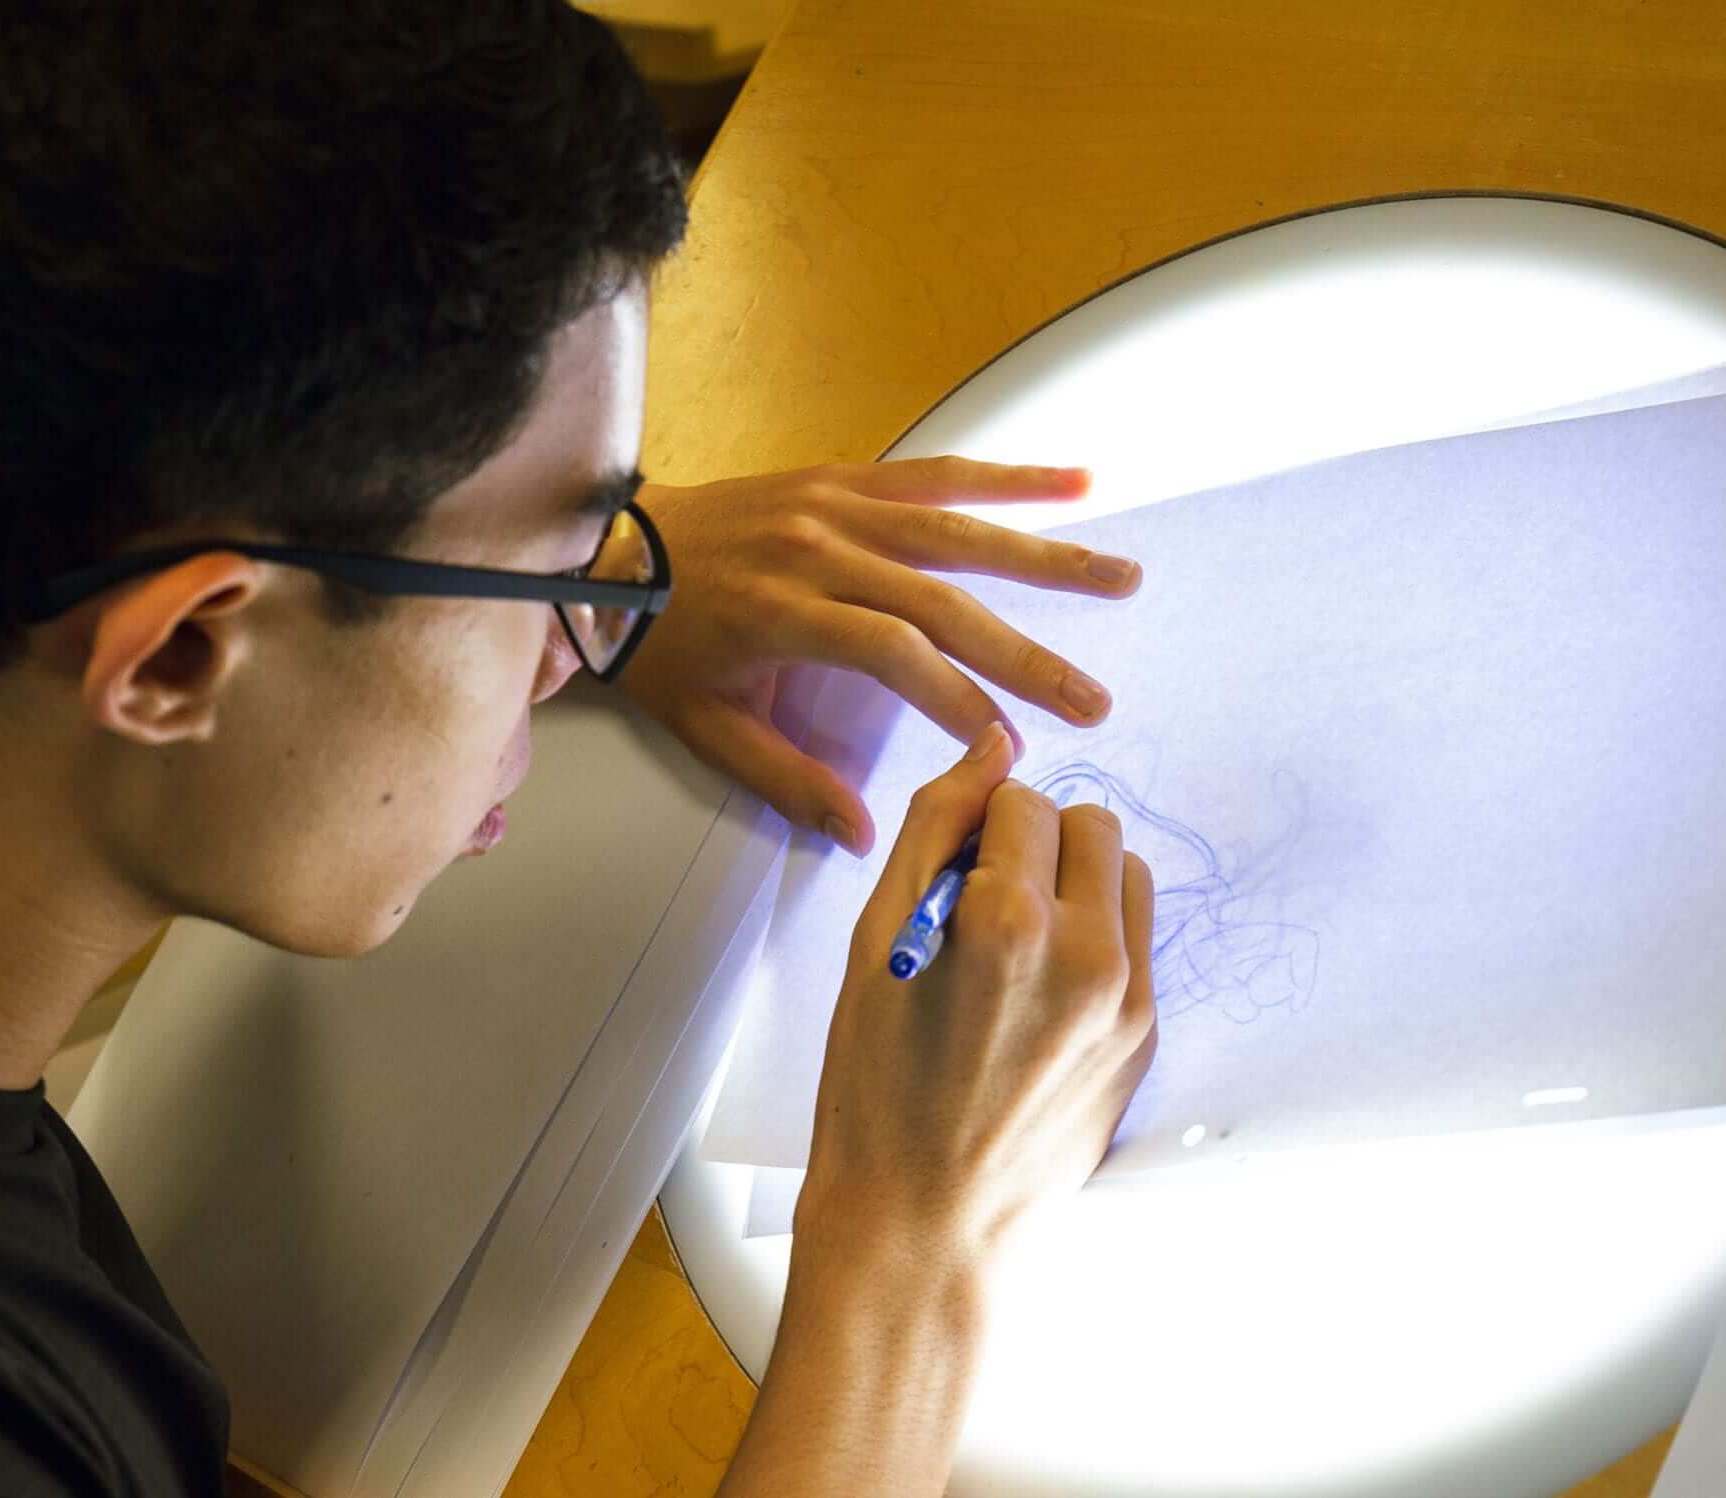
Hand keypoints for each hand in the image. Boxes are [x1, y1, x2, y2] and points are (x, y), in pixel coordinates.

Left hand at [619, 457, 1143, 853]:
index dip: (956, 699)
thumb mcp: (705, 727)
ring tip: (1122, 577)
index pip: (893, 655)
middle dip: (1026, 654)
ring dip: (1046, 555)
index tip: (1007, 747)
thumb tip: (862, 837)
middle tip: (1094, 701)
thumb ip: (786, 780)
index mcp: (783, 612)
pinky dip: (1008, 476)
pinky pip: (936, 474)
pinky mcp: (843, 478)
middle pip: (943, 600)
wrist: (604, 546)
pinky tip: (1078, 484)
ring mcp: (836, 503)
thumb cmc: (656, 644)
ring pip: (958, 528)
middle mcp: (819, 548)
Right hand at [798, 723, 1158, 1257]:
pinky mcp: (1146, 1037)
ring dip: (1077, 882)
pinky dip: (1095, 939)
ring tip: (1017, 942)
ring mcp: (1129, 1001)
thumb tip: (991, 744)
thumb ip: (935, 825)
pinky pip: (1136, 941)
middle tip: (983, 900)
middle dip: (1037, 842)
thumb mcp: (875, 942)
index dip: (977, 825)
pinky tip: (1039, 991)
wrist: (924, 1221)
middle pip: (1090, 823)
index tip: (951, 874)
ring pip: (1127, 874)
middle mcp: (1087, 956)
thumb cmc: (878, 1089)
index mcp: (1010, 922)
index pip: (1021, 798)